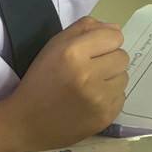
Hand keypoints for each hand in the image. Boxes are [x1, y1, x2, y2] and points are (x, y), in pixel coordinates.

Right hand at [4, 17, 127, 150]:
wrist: (27, 123)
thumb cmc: (40, 80)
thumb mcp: (53, 46)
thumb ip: (84, 29)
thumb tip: (115, 28)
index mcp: (73, 53)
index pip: (114, 36)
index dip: (105, 41)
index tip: (93, 50)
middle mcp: (88, 75)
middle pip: (123, 57)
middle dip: (109, 60)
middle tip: (91, 69)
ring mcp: (99, 99)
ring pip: (124, 77)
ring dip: (110, 79)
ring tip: (90, 86)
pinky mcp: (105, 117)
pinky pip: (121, 97)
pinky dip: (109, 97)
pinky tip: (91, 101)